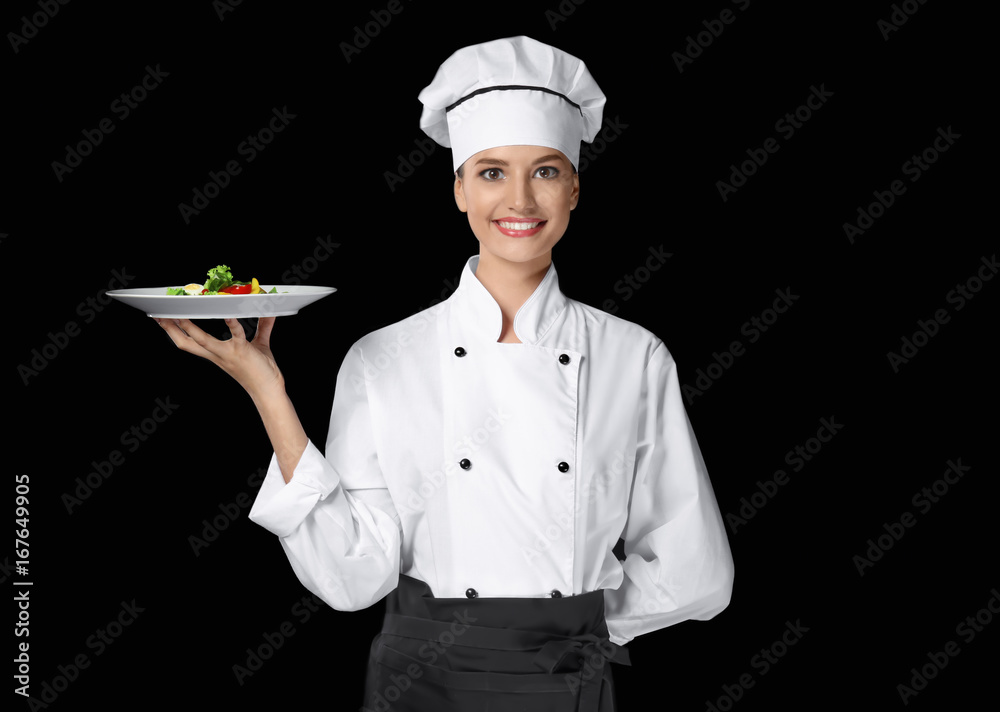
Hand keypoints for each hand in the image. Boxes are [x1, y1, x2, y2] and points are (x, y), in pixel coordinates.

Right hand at [155, 317, 283, 398]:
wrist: (269, 390)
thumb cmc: (263, 371)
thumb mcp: (259, 345)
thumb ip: (262, 327)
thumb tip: (268, 313)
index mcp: (216, 354)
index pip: (190, 342)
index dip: (175, 332)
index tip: (165, 320)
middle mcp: (217, 355)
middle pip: (186, 343)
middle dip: (171, 330)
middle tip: (159, 315)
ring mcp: (227, 353)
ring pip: (201, 340)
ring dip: (189, 327)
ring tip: (179, 315)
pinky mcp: (240, 350)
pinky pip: (234, 335)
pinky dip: (231, 323)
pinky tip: (227, 314)